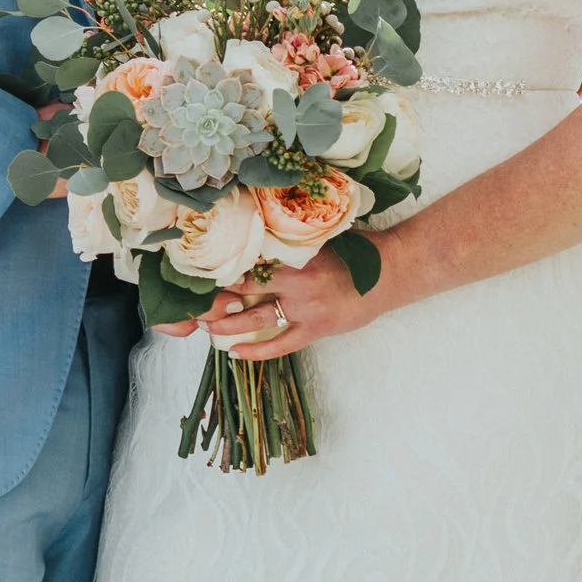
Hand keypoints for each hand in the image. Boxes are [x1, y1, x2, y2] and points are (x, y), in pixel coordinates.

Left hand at [201, 251, 384, 360]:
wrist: (391, 271)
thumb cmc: (356, 249)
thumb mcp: (320, 235)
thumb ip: (290, 237)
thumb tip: (256, 228)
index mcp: (294, 253)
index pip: (246, 260)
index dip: (219, 267)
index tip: (195, 271)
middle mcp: (296, 280)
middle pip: (243, 290)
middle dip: (214, 297)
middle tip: (190, 303)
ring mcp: (306, 307)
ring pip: (256, 319)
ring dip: (227, 325)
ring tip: (205, 327)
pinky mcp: (317, 328)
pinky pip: (281, 344)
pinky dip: (257, 351)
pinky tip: (235, 353)